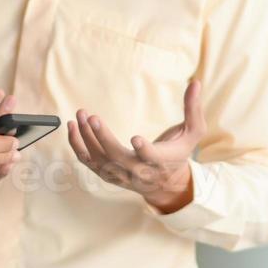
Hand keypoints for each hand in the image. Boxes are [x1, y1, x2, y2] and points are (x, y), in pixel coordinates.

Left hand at [69, 79, 204, 213]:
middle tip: (92, 118)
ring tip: (80, 116)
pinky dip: (77, 145)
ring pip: (99, 159)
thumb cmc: (178, 153)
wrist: (165, 184)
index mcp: (160, 161)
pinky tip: (72, 126)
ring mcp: (120, 174)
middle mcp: (138, 171)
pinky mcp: (107, 174)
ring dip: (86, 138)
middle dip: (103, 138)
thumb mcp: (193, 133)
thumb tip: (196, 83)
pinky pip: (88, 161)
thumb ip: (193, 109)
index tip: (136, 138)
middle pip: (117, 157)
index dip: (144, 150)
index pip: (151, 158)